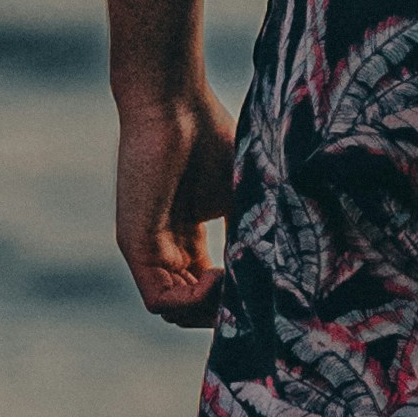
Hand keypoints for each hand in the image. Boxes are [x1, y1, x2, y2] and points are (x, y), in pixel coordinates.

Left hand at [115, 80, 239, 321]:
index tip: (263, 288)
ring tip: (237, 282)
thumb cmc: (209, 137)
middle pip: (190, 308)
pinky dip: (192, 301)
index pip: (205, 290)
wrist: (175, 104)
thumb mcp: (241, 196)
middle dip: (223, 312)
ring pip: (175, 311)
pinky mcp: (135, 245)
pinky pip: (158, 300)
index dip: (233, 300)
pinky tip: (220, 277)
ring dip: (210, 309)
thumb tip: (282, 272)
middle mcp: (164, 249)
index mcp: (185, 238)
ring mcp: (147, 249)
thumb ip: (252, 233)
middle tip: (253, 295)